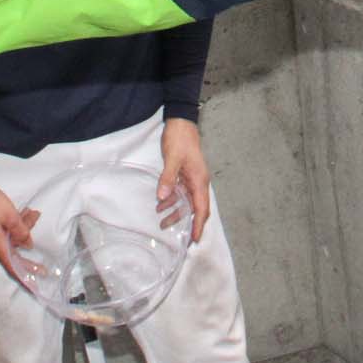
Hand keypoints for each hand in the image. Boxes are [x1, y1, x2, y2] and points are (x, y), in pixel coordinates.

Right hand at [0, 174, 40, 283]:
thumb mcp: (11, 216)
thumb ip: (21, 233)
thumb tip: (28, 246)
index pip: (14, 266)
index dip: (27, 273)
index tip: (39, 276)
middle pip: (13, 249)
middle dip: (26, 236)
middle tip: (35, 217)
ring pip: (9, 239)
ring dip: (21, 227)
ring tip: (31, 212)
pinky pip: (2, 234)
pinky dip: (12, 226)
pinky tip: (21, 214)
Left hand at [158, 118, 211, 239]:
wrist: (181, 122)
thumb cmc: (180, 139)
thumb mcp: (172, 158)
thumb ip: (168, 178)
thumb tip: (163, 197)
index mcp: (200, 180)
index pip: (201, 208)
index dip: (199, 225)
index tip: (194, 239)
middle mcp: (199, 182)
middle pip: (196, 208)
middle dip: (189, 223)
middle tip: (180, 239)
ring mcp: (193, 178)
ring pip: (187, 201)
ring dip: (177, 212)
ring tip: (162, 222)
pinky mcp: (185, 174)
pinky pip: (181, 192)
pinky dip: (172, 200)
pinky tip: (161, 204)